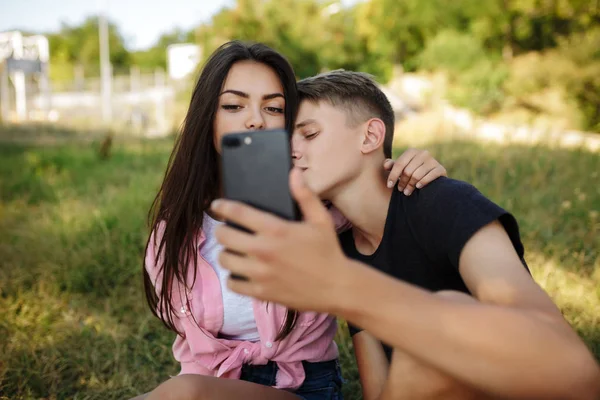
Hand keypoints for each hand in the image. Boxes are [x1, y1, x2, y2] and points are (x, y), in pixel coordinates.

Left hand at [211, 168, 349, 312]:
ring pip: (225, 259)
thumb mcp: (321, 220)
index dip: (222, 206)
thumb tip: (294, 173)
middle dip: (223, 230)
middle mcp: (263, 251)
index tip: (217, 205)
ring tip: (234, 251)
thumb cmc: (328, 252)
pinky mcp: (260, 292)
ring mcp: (260, 273)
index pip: (238, 213)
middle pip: (224, 236)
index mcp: (276, 230)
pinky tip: (241, 272)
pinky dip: (234, 277)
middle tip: (229, 230)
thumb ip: (305, 195)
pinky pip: (232, 283)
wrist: (337, 287)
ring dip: (227, 253)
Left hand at [383, 149, 446, 195]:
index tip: (389, 186)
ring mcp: (433, 161)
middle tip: (400, 190)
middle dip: (402, 182)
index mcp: (412, 151)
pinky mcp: (441, 169)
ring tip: (407, 192)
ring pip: (417, 175)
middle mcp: (423, 153)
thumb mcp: (402, 168)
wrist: (431, 175)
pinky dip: (423, 182)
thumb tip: (385, 165)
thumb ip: (392, 165)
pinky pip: (429, 177)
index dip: (393, 176)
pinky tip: (418, 187)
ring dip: (410, 186)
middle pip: (408, 171)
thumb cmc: (412, 171)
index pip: (399, 164)